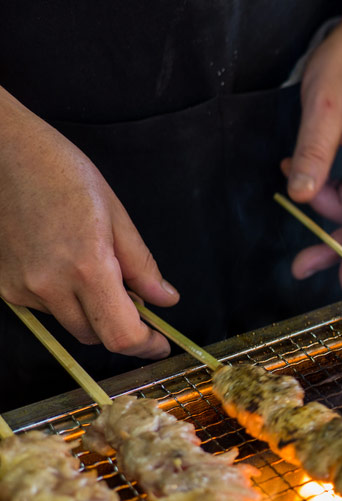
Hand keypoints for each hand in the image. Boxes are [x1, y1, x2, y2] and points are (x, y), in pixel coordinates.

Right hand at [0, 94, 177, 357]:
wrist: (2, 155)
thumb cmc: (62, 173)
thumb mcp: (117, 214)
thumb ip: (142, 265)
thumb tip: (165, 300)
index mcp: (87, 267)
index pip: (121, 335)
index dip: (146, 346)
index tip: (160, 343)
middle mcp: (49, 286)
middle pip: (96, 336)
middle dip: (122, 327)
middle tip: (136, 300)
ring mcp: (21, 289)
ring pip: (70, 323)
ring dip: (92, 312)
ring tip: (95, 268)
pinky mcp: (3, 286)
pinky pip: (45, 309)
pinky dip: (63, 298)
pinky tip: (63, 262)